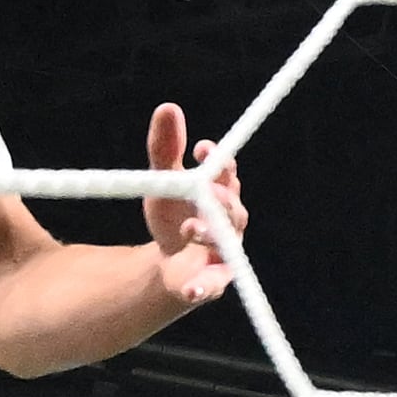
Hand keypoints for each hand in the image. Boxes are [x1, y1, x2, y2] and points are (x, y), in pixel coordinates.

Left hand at [140, 101, 242, 305]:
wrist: (168, 266)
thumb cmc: (173, 218)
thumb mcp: (164, 182)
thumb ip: (165, 149)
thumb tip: (168, 106)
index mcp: (220, 192)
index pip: (227, 173)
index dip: (219, 161)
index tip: (201, 150)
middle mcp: (229, 222)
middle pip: (233, 207)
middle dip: (221, 198)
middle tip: (205, 190)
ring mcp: (223, 253)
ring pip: (225, 243)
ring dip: (210, 234)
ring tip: (191, 228)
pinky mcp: (213, 282)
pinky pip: (214, 285)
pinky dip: (204, 288)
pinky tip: (192, 290)